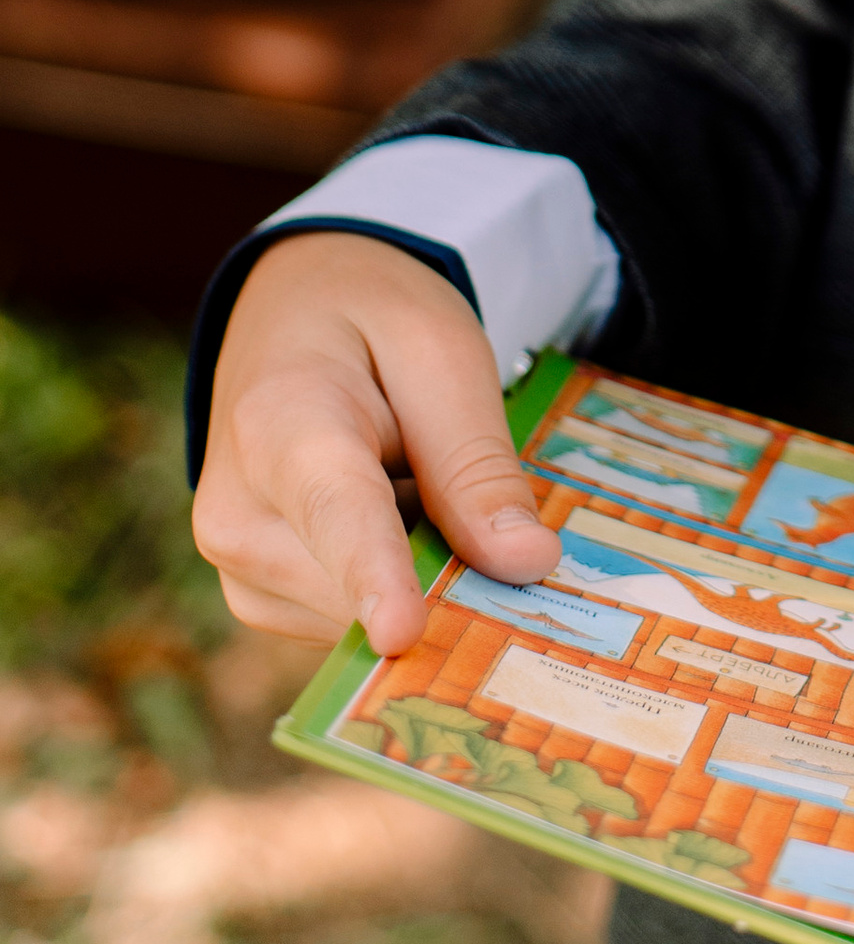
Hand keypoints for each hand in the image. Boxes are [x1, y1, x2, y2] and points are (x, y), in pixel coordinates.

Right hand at [193, 231, 559, 657]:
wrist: (293, 309)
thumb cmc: (370, 321)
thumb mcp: (443, 354)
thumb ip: (477, 463)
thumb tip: (527, 563)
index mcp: (278, 423)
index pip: (332, 513)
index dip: (373, 578)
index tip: (402, 633)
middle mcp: (236, 513)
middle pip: (356, 585)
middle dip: (439, 578)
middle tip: (498, 523)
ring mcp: (238, 566)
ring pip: (359, 615)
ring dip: (416, 571)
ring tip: (416, 480)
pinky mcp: (258, 597)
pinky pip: (348, 619)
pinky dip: (394, 581)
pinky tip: (398, 515)